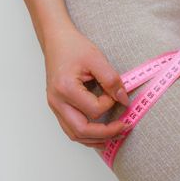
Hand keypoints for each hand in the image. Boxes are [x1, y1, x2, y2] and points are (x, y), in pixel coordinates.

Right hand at [43, 25, 130, 151]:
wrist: (56, 41)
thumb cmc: (73, 47)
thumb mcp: (97, 59)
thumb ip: (111, 80)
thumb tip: (124, 100)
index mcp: (65, 89)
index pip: (94, 110)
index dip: (109, 103)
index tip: (115, 93)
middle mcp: (57, 102)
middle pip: (82, 131)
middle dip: (105, 134)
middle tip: (124, 128)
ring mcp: (55, 106)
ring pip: (74, 135)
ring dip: (95, 139)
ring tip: (114, 136)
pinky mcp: (57, 107)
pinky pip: (71, 129)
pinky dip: (86, 135)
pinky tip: (100, 135)